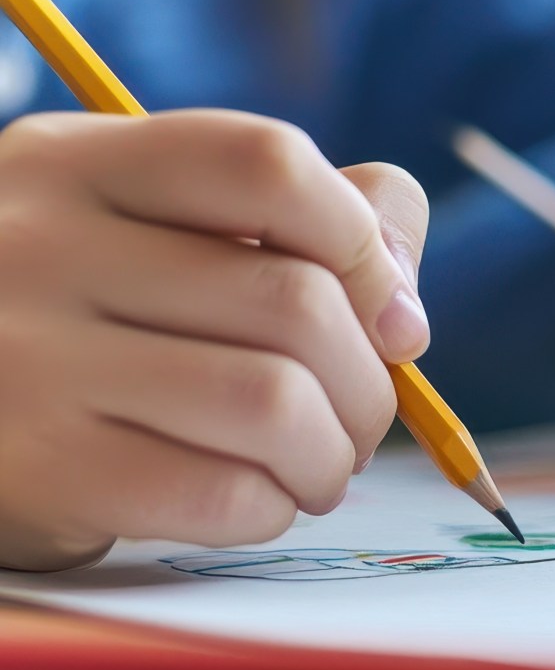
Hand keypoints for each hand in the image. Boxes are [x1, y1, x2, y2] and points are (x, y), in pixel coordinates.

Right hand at [0, 111, 428, 570]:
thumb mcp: (149, 222)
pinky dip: (274, 506)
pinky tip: (263, 499)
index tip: (392, 318)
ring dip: (333, 452)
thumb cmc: (84, 311)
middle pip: (294, 302)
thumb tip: (401, 299)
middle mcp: (42, 243)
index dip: (365, 245)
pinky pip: (220, 493)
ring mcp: (26, 358)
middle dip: (371, 383)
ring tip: (323, 462)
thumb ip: (295, 215)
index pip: (271, 166)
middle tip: (364, 418)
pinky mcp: (36, 469)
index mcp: (85, 163)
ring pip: (271, 402)